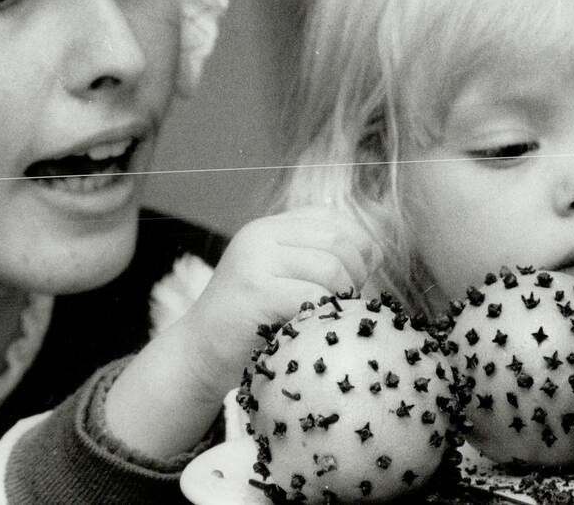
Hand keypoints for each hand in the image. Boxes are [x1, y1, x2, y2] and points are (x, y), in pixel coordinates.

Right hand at [181, 205, 381, 396]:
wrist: (197, 354)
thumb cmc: (249, 322)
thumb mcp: (280, 277)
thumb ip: (317, 258)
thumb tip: (376, 250)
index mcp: (268, 228)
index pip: (331, 218)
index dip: (359, 243)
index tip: (362, 274)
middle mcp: (259, 236)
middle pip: (337, 240)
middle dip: (357, 271)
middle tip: (351, 301)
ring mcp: (255, 262)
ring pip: (330, 268)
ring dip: (345, 296)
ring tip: (336, 315)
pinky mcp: (256, 292)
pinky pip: (313, 296)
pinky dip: (327, 313)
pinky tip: (321, 328)